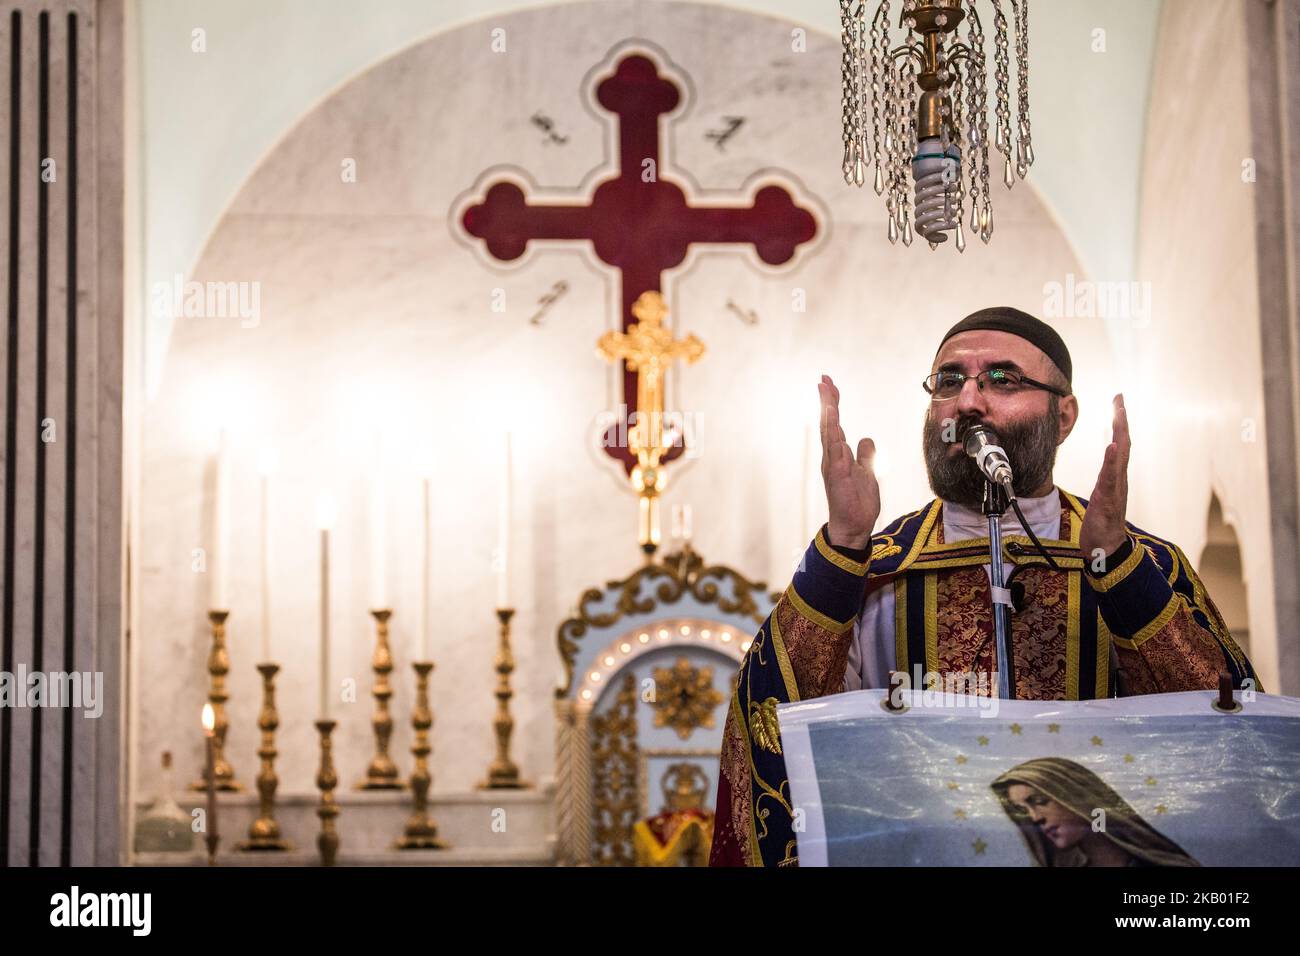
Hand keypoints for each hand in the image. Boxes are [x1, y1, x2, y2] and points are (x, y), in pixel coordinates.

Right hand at [817, 374, 880, 550]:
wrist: (854, 527)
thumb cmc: (857, 502)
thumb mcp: (867, 472)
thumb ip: (865, 455)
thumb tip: (866, 439)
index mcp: (838, 455)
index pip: (834, 424)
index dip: (832, 403)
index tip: (829, 384)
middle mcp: (832, 458)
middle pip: (828, 424)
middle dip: (826, 401)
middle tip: (824, 380)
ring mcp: (834, 467)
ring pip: (830, 435)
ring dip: (829, 415)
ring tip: (828, 395)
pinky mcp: (838, 478)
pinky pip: (836, 455)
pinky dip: (835, 439)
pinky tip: (835, 426)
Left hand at [1079, 394, 1130, 563]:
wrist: (1106, 550)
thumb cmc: (1103, 524)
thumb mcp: (1101, 495)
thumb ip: (1105, 479)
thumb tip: (1106, 466)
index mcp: (1115, 477)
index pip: (1120, 445)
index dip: (1119, 423)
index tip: (1118, 402)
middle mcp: (1119, 479)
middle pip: (1123, 445)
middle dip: (1122, 420)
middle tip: (1120, 399)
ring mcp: (1115, 489)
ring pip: (1120, 457)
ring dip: (1120, 434)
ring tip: (1119, 414)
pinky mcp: (1109, 499)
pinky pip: (1111, 477)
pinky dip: (1113, 461)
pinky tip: (1113, 446)